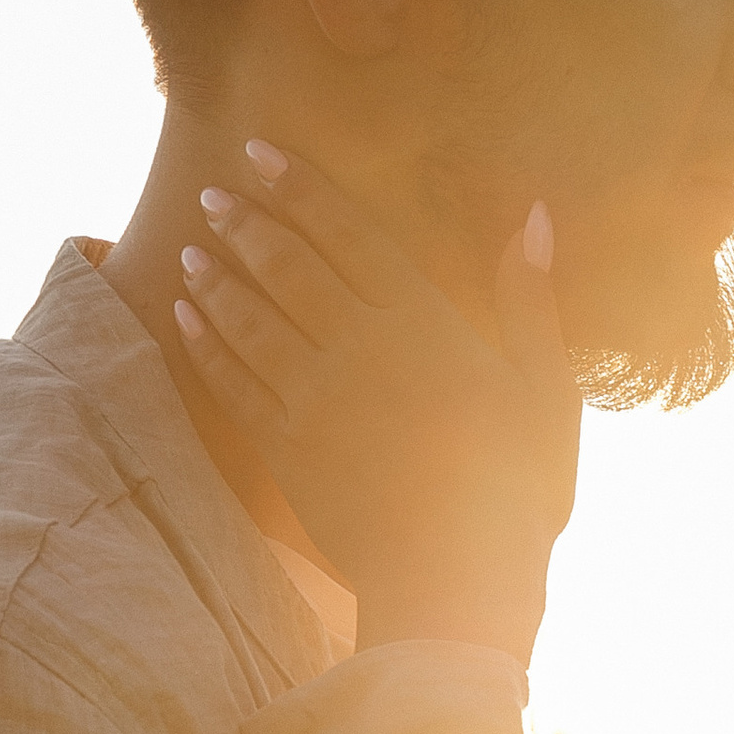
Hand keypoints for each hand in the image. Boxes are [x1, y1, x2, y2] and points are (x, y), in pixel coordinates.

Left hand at [174, 142, 581, 668]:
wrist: (459, 580)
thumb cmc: (518, 488)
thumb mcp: (546, 389)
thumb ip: (530, 300)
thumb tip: (536, 215)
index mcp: (423, 324)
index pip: (349, 235)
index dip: (302, 189)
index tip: (263, 153)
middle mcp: (359, 348)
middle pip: (288, 267)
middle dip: (247, 223)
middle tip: (216, 192)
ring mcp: (315, 399)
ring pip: (250, 320)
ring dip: (217, 279)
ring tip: (193, 248)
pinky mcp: (287, 450)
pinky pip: (234, 384)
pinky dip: (207, 346)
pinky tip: (186, 320)